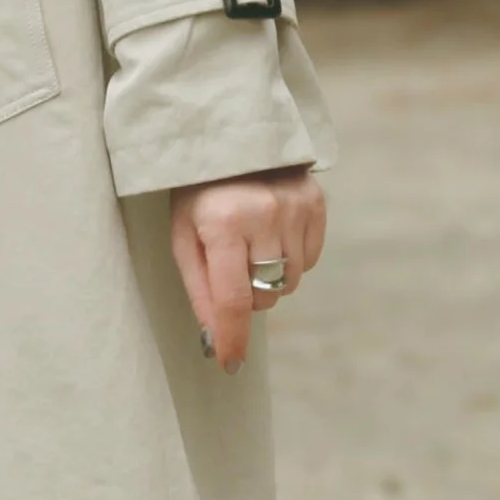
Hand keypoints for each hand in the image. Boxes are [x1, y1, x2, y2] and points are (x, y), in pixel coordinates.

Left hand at [170, 166, 325, 372]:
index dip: (233, 338)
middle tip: (231, 268)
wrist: (229, 135)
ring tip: (250, 246)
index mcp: (223, 224)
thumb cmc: (196, 192)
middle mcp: (264, 216)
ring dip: (271, 278)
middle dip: (248, 297)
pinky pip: (310, 259)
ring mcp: (295, 208)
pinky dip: (291, 258)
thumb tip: (216, 340)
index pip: (233, 300)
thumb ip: (199, 290)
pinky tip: (271, 233)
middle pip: (266, 295)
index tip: (230, 364)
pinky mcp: (316, 202)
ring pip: (292, 281)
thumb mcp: (183, 237)